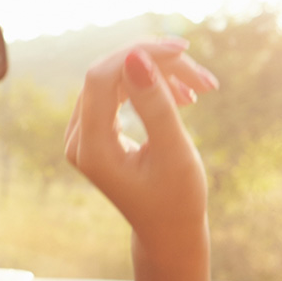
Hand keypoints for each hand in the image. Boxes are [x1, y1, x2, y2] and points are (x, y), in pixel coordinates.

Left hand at [64, 41, 217, 239]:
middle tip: (203, 77)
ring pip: (117, 79)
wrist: (168, 230)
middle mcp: (78, 139)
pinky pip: (119, 91)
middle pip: (110, 75)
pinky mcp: (96, 130)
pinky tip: (183, 97)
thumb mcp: (173, 152)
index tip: (182, 50)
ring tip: (199, 90)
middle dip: (156, 65)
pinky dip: (151, 87)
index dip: (139, 54)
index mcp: (91, 149)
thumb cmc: (176, 199)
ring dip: (159, 76)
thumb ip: (154, 105)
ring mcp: (83, 134)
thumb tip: (135, 57)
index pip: (101, 78)